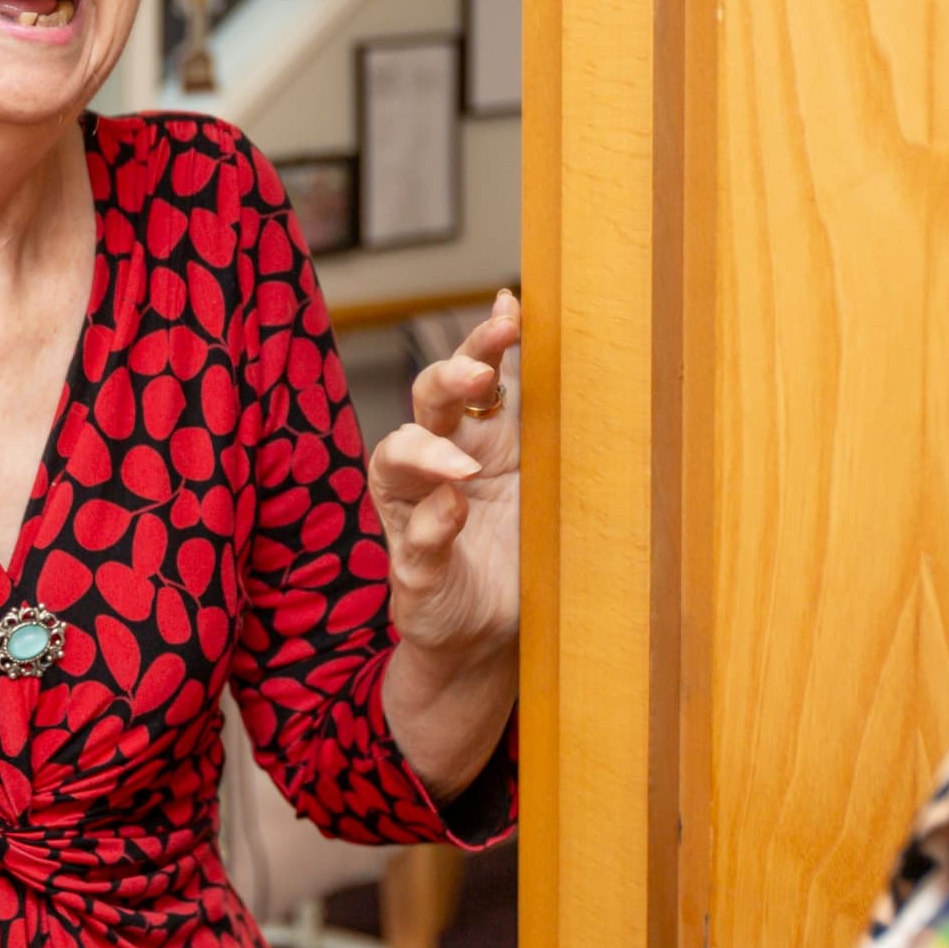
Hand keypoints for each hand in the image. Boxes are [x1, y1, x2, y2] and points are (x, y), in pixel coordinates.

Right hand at [369, 293, 519, 660]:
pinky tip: (452, 511)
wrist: (490, 636)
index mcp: (475, 439)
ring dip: (426, 453)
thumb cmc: (513, 549)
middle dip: (447, 379)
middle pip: (425, 402)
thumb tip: (555, 353)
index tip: (509, 311)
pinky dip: (432, 524)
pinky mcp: (414, 568)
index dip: (484, 341)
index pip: (471, 376)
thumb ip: (536, 419)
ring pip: (393, 460)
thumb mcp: (537, 478)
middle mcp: (436, 467)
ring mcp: (416, 515)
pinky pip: (414, 540)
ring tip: (463, 467)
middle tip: (477, 374)